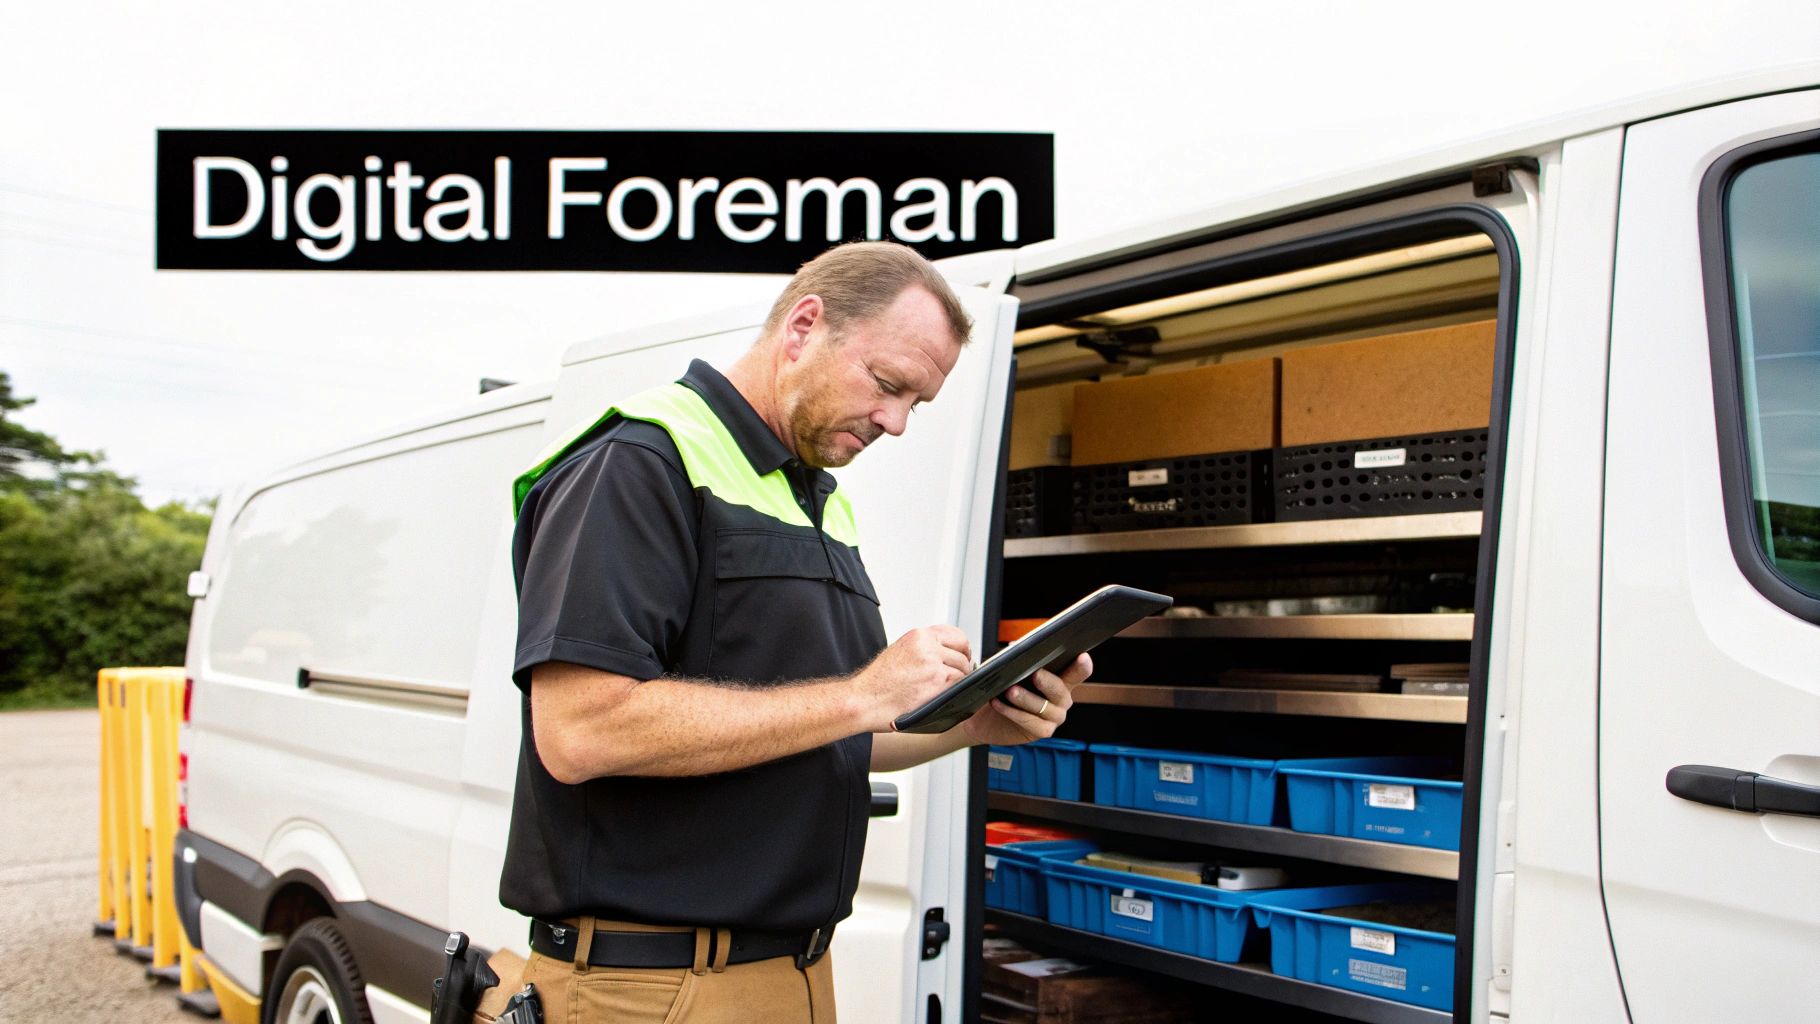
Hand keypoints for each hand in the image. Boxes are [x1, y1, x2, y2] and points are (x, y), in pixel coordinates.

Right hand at [855, 625, 973, 732]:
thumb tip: (942, 654)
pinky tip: (945, 694)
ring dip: (959, 678)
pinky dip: (956, 689)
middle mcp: (926, 645)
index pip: (952, 632)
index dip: (961, 645)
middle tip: (961, 672)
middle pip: (961, 647)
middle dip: (964, 661)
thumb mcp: (899, 652)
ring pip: (962, 666)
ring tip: (947, 687)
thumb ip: (921, 649)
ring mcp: (933, 662)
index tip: (962, 653)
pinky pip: (959, 682)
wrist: (864, 699)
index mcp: (917, 636)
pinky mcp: (937, 680)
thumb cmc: (876, 683)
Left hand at [957, 652, 1091, 747]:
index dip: (1082, 665)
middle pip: (1060, 689)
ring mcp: (1055, 716)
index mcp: (1061, 680)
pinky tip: (998, 704)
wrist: (988, 717)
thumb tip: (1015, 647)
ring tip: (1010, 691)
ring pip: (1042, 707)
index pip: (1078, 672)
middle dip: (1047, 681)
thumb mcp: (1012, 671)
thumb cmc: (1004, 690)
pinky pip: (1030, 721)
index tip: (1083, 657)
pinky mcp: (1043, 731)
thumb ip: (1020, 660)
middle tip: (1035, 674)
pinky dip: (1012, 712)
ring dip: (1025, 698)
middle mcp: (1062, 699)